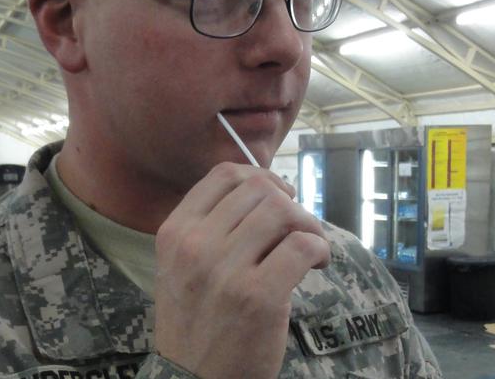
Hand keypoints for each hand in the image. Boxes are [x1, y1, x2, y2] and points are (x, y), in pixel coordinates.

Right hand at [153, 162, 330, 378]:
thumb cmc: (195, 321)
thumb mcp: (181, 265)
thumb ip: (210, 226)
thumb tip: (267, 189)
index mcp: (175, 231)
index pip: (224, 174)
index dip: (262, 176)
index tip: (279, 195)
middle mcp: (195, 244)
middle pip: (260, 189)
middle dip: (290, 202)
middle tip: (298, 227)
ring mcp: (226, 269)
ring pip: (284, 211)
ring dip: (309, 225)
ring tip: (310, 248)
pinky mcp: (259, 296)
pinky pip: (302, 246)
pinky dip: (320, 249)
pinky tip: (316, 265)